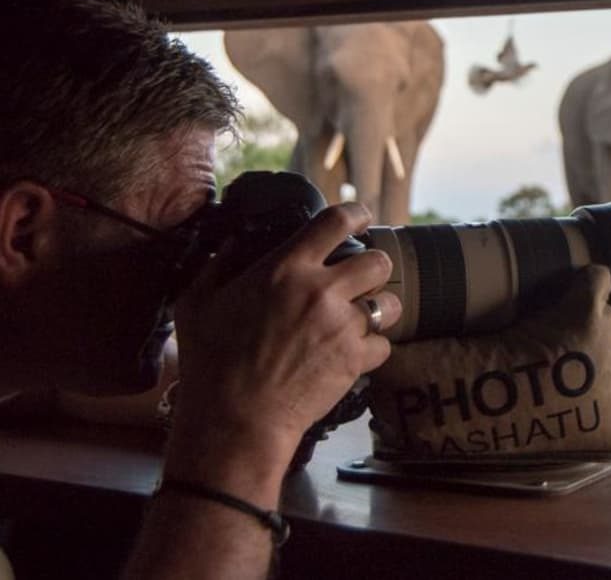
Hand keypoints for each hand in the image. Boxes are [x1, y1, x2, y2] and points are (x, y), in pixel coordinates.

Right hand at [166, 203, 401, 502]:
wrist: (234, 419)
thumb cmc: (210, 362)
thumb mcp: (198, 302)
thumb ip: (218, 264)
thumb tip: (232, 241)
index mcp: (285, 269)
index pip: (337, 222)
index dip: (356, 214)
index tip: (361, 217)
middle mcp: (321, 291)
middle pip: (378, 260)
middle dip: (375, 266)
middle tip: (362, 278)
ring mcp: (342, 326)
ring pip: (388, 303)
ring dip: (378, 308)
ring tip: (361, 317)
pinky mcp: (354, 360)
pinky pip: (384, 344)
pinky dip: (373, 349)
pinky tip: (353, 353)